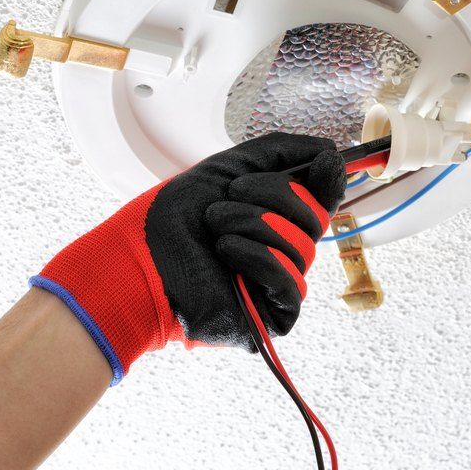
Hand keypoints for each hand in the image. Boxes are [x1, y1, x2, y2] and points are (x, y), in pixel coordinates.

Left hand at [32, 133, 345, 383]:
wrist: (137, 257)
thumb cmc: (174, 218)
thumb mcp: (231, 167)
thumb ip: (282, 152)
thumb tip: (333, 154)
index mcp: (277, 218)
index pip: (324, 199)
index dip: (329, 181)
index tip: (324, 162)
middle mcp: (283, 250)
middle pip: (317, 218)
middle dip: (274, 196)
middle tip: (229, 197)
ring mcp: (278, 285)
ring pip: (303, 248)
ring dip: (254, 225)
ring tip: (216, 225)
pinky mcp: (271, 317)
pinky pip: (290, 284)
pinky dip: (258, 258)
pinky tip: (226, 251)